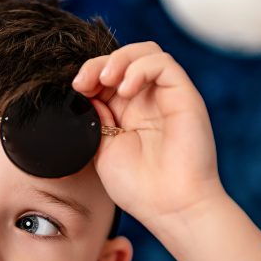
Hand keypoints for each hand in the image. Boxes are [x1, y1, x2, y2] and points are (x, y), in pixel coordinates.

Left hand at [73, 41, 225, 228]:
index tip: (75, 89)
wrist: (170, 208)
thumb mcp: (102, 150)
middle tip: (84, 82)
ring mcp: (167, 97)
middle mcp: (148, 101)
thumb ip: (95, 120)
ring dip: (119, 59)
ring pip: (146, 53)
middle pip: (125, 59)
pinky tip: (125, 88)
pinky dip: (140, 67)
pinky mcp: (185, 96)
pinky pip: (164, 63)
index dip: (90, 75)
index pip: (108, 76)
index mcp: (128, 114)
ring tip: (106, 80)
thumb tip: (85, 95)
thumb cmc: (140, 188)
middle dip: (99, 64)